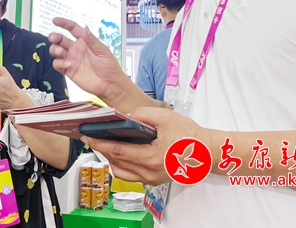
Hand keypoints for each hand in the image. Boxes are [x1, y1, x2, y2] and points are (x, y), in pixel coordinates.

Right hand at [49, 18, 127, 101]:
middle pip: (60, 39)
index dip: (63, 23)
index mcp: (84, 41)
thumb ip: (92, 40)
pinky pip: (57, 64)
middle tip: (54, 38)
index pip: (72, 29)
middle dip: (55, 37)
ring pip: (56, 51)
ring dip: (55, 49)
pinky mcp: (68, 70)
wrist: (109, 84)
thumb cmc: (109, 66)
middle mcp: (76, 49)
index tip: (55, 21)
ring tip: (61, 52)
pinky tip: (68, 64)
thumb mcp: (102, 51)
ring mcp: (71, 59)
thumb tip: (85, 28)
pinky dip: (59, 63)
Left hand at [81, 107, 204, 185]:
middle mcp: (150, 172)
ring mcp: (152, 179)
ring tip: (107, 145)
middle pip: (117, 163)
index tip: (88, 137)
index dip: (100, 144)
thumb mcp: (166, 118)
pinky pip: (132, 175)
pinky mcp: (155, 180)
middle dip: (103, 151)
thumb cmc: (190, 135)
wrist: (207, 151)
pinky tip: (122, 153)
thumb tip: (125, 115)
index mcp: (151, 158)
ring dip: (112, 159)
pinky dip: (123, 165)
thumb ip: (143, 114)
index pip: (118, 152)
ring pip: (122, 172)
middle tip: (93, 138)